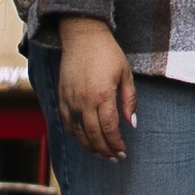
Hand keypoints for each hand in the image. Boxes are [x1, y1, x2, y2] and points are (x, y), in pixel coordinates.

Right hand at [57, 17, 136, 157]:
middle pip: (93, 135)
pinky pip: (67, 123)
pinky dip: (76, 135)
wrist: (83, 36)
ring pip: (78, 133)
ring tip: (101, 153)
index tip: (123, 151)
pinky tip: (85, 139)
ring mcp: (71, 100)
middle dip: (105, 150)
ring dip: (90, 147)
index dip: (116, 144)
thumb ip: (129, 100)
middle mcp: (84, 100)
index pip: (109, 128)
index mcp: (103, 95)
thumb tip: (132, 124)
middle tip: (115, 158)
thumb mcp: (125, 73)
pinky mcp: (62, 97)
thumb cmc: (107, 53)